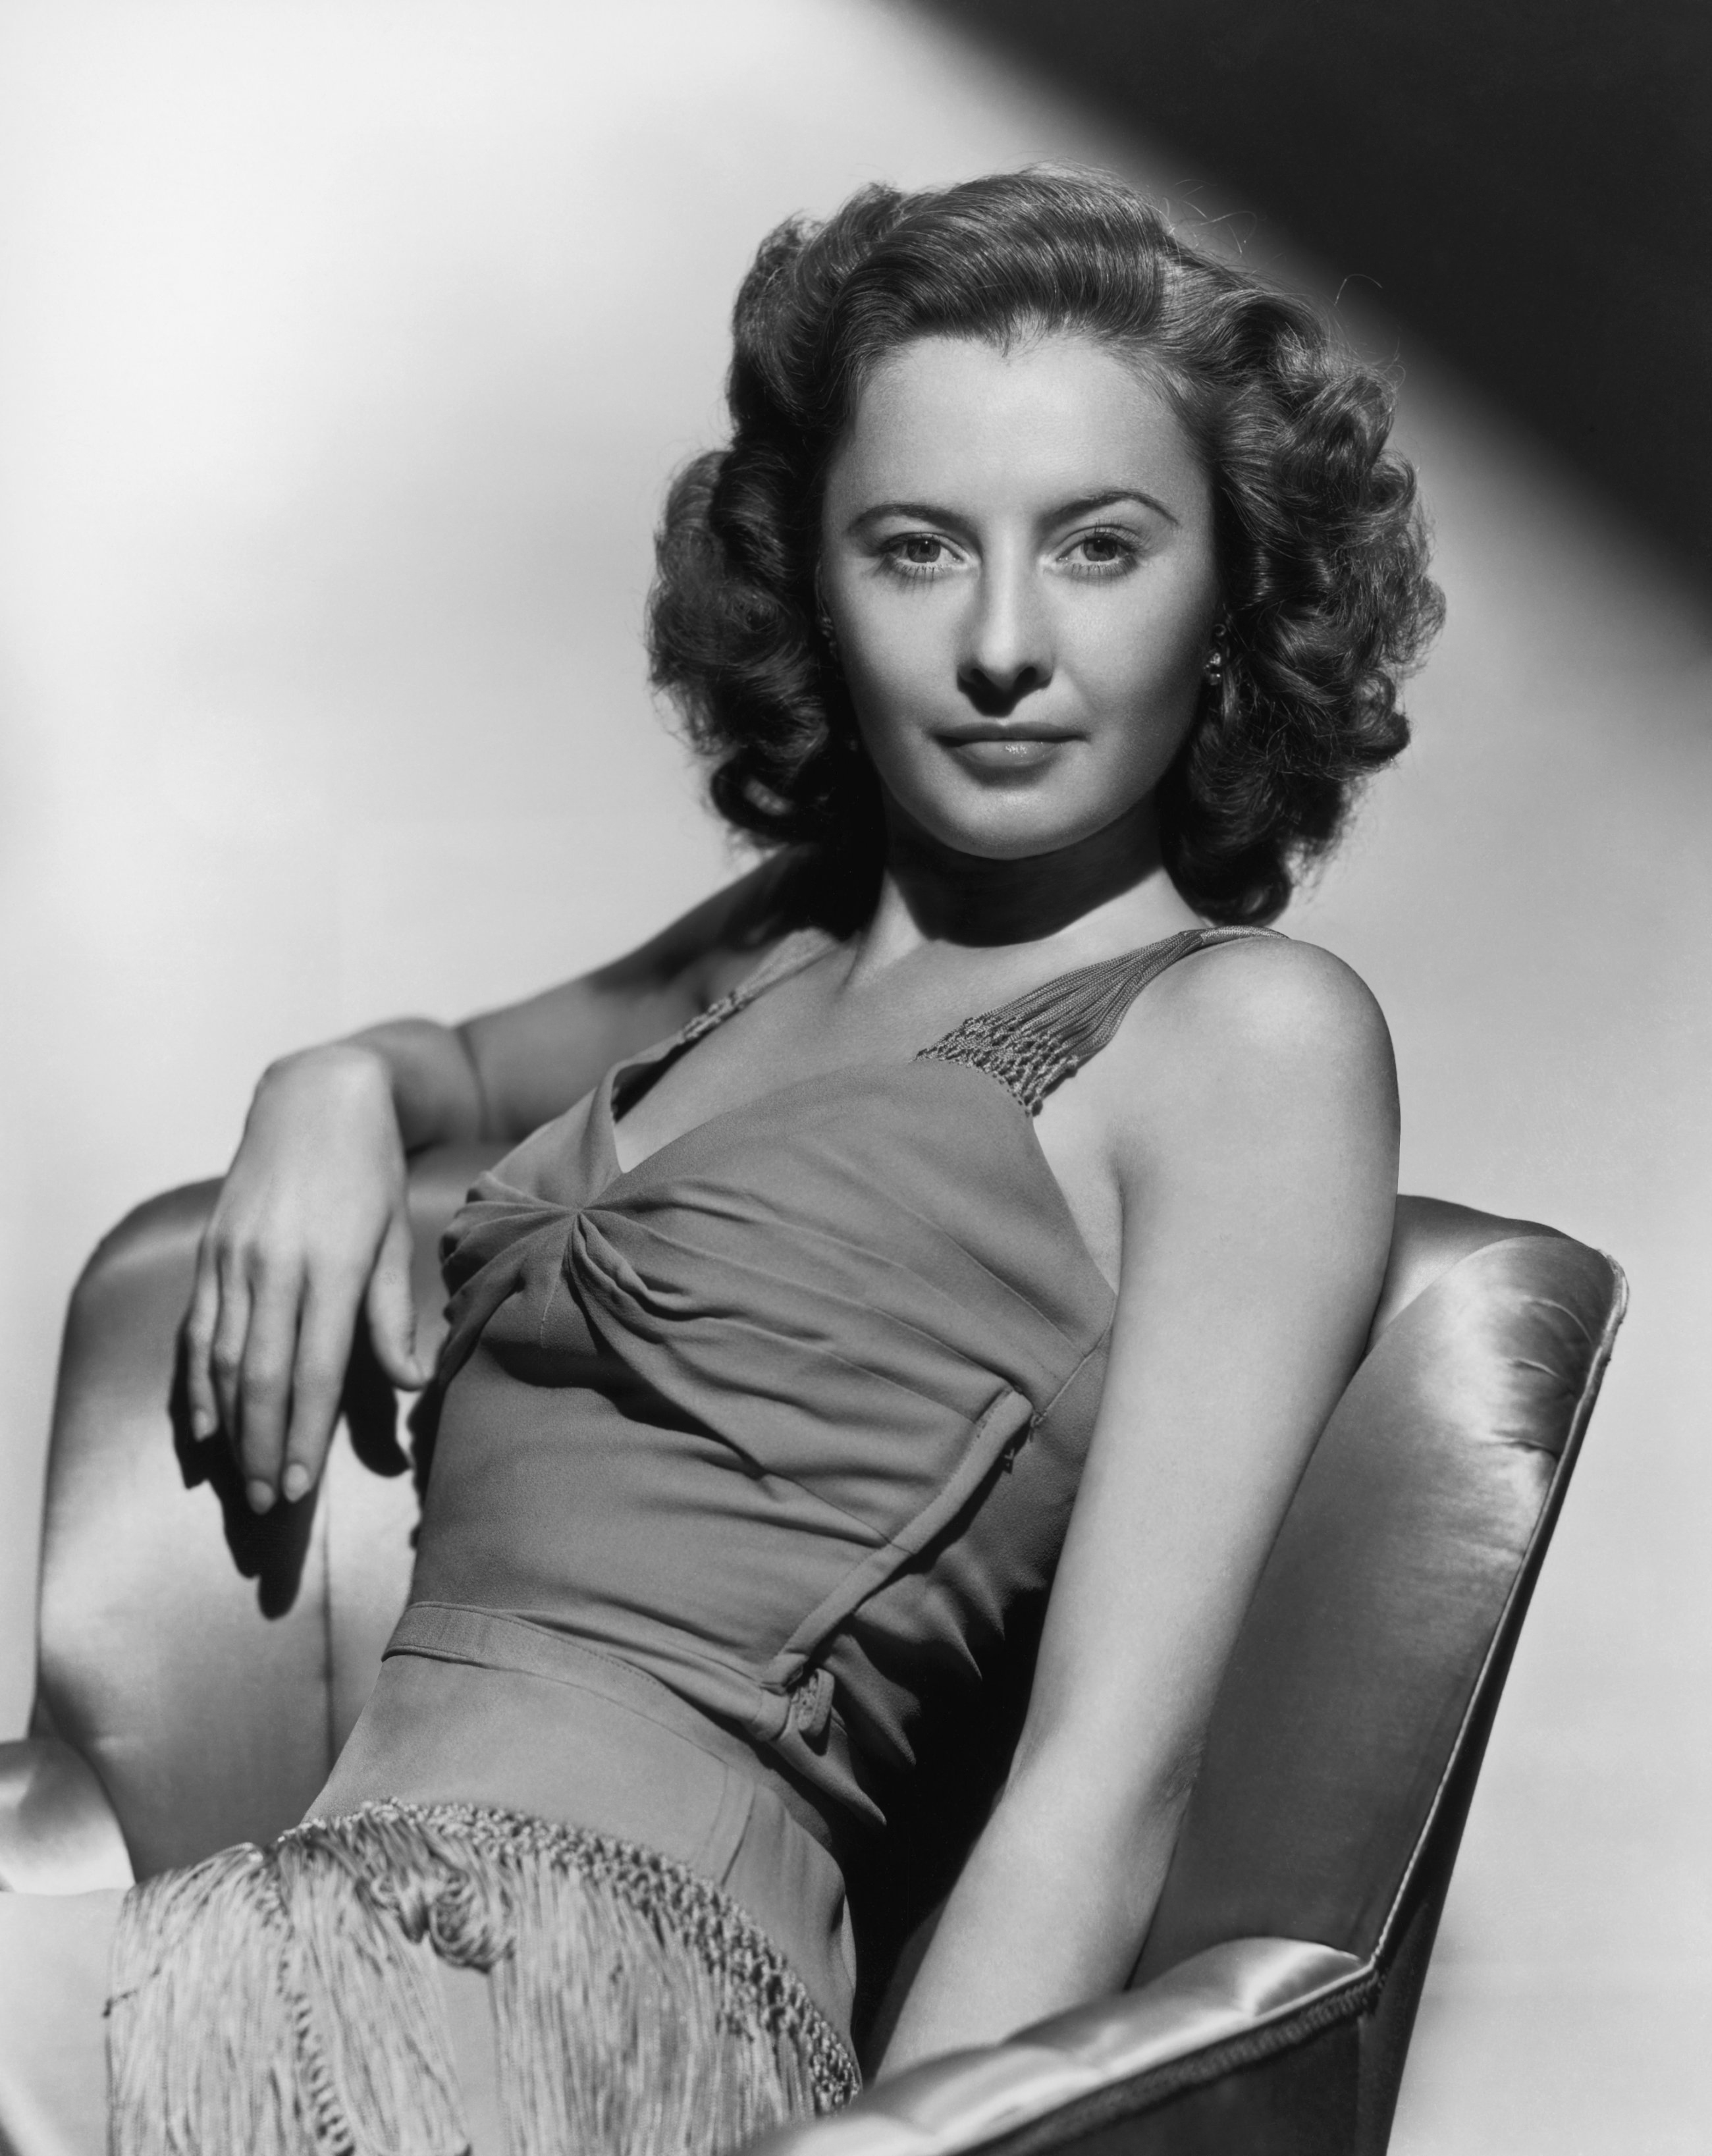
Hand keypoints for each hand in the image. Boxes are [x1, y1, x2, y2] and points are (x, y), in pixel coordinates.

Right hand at [183, 1045, 427, 1512]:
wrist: (316, 1097)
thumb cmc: (370, 1171)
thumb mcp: (394, 1236)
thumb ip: (392, 1315)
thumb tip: (412, 1383)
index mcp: (330, 1266)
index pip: (314, 1369)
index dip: (305, 1434)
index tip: (301, 1490)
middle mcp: (273, 1265)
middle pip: (259, 1377)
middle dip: (263, 1447)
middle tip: (268, 1506)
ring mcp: (234, 1258)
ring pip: (220, 1360)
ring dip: (229, 1428)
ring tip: (241, 1479)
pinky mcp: (210, 1251)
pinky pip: (196, 1329)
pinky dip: (194, 1383)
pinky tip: (201, 1427)